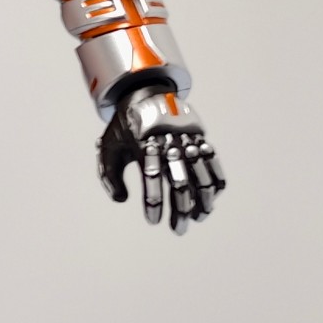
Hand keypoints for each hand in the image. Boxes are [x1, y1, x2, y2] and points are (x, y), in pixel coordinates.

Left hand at [98, 86, 224, 233]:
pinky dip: (215, 182)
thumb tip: (122, 200)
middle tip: (177, 229)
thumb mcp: (107, 148)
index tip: (153, 222)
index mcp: (143, 145)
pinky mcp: (199, 137)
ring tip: (198, 218)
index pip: (151, 178)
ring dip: (202, 200)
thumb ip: (110, 176)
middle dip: (180, 210)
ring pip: (201, 174)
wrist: (143, 92)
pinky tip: (210, 199)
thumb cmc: (123, 127)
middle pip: (179, 182)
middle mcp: (168, 143)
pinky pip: (213, 162)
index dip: (154, 203)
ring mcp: (186, 139)